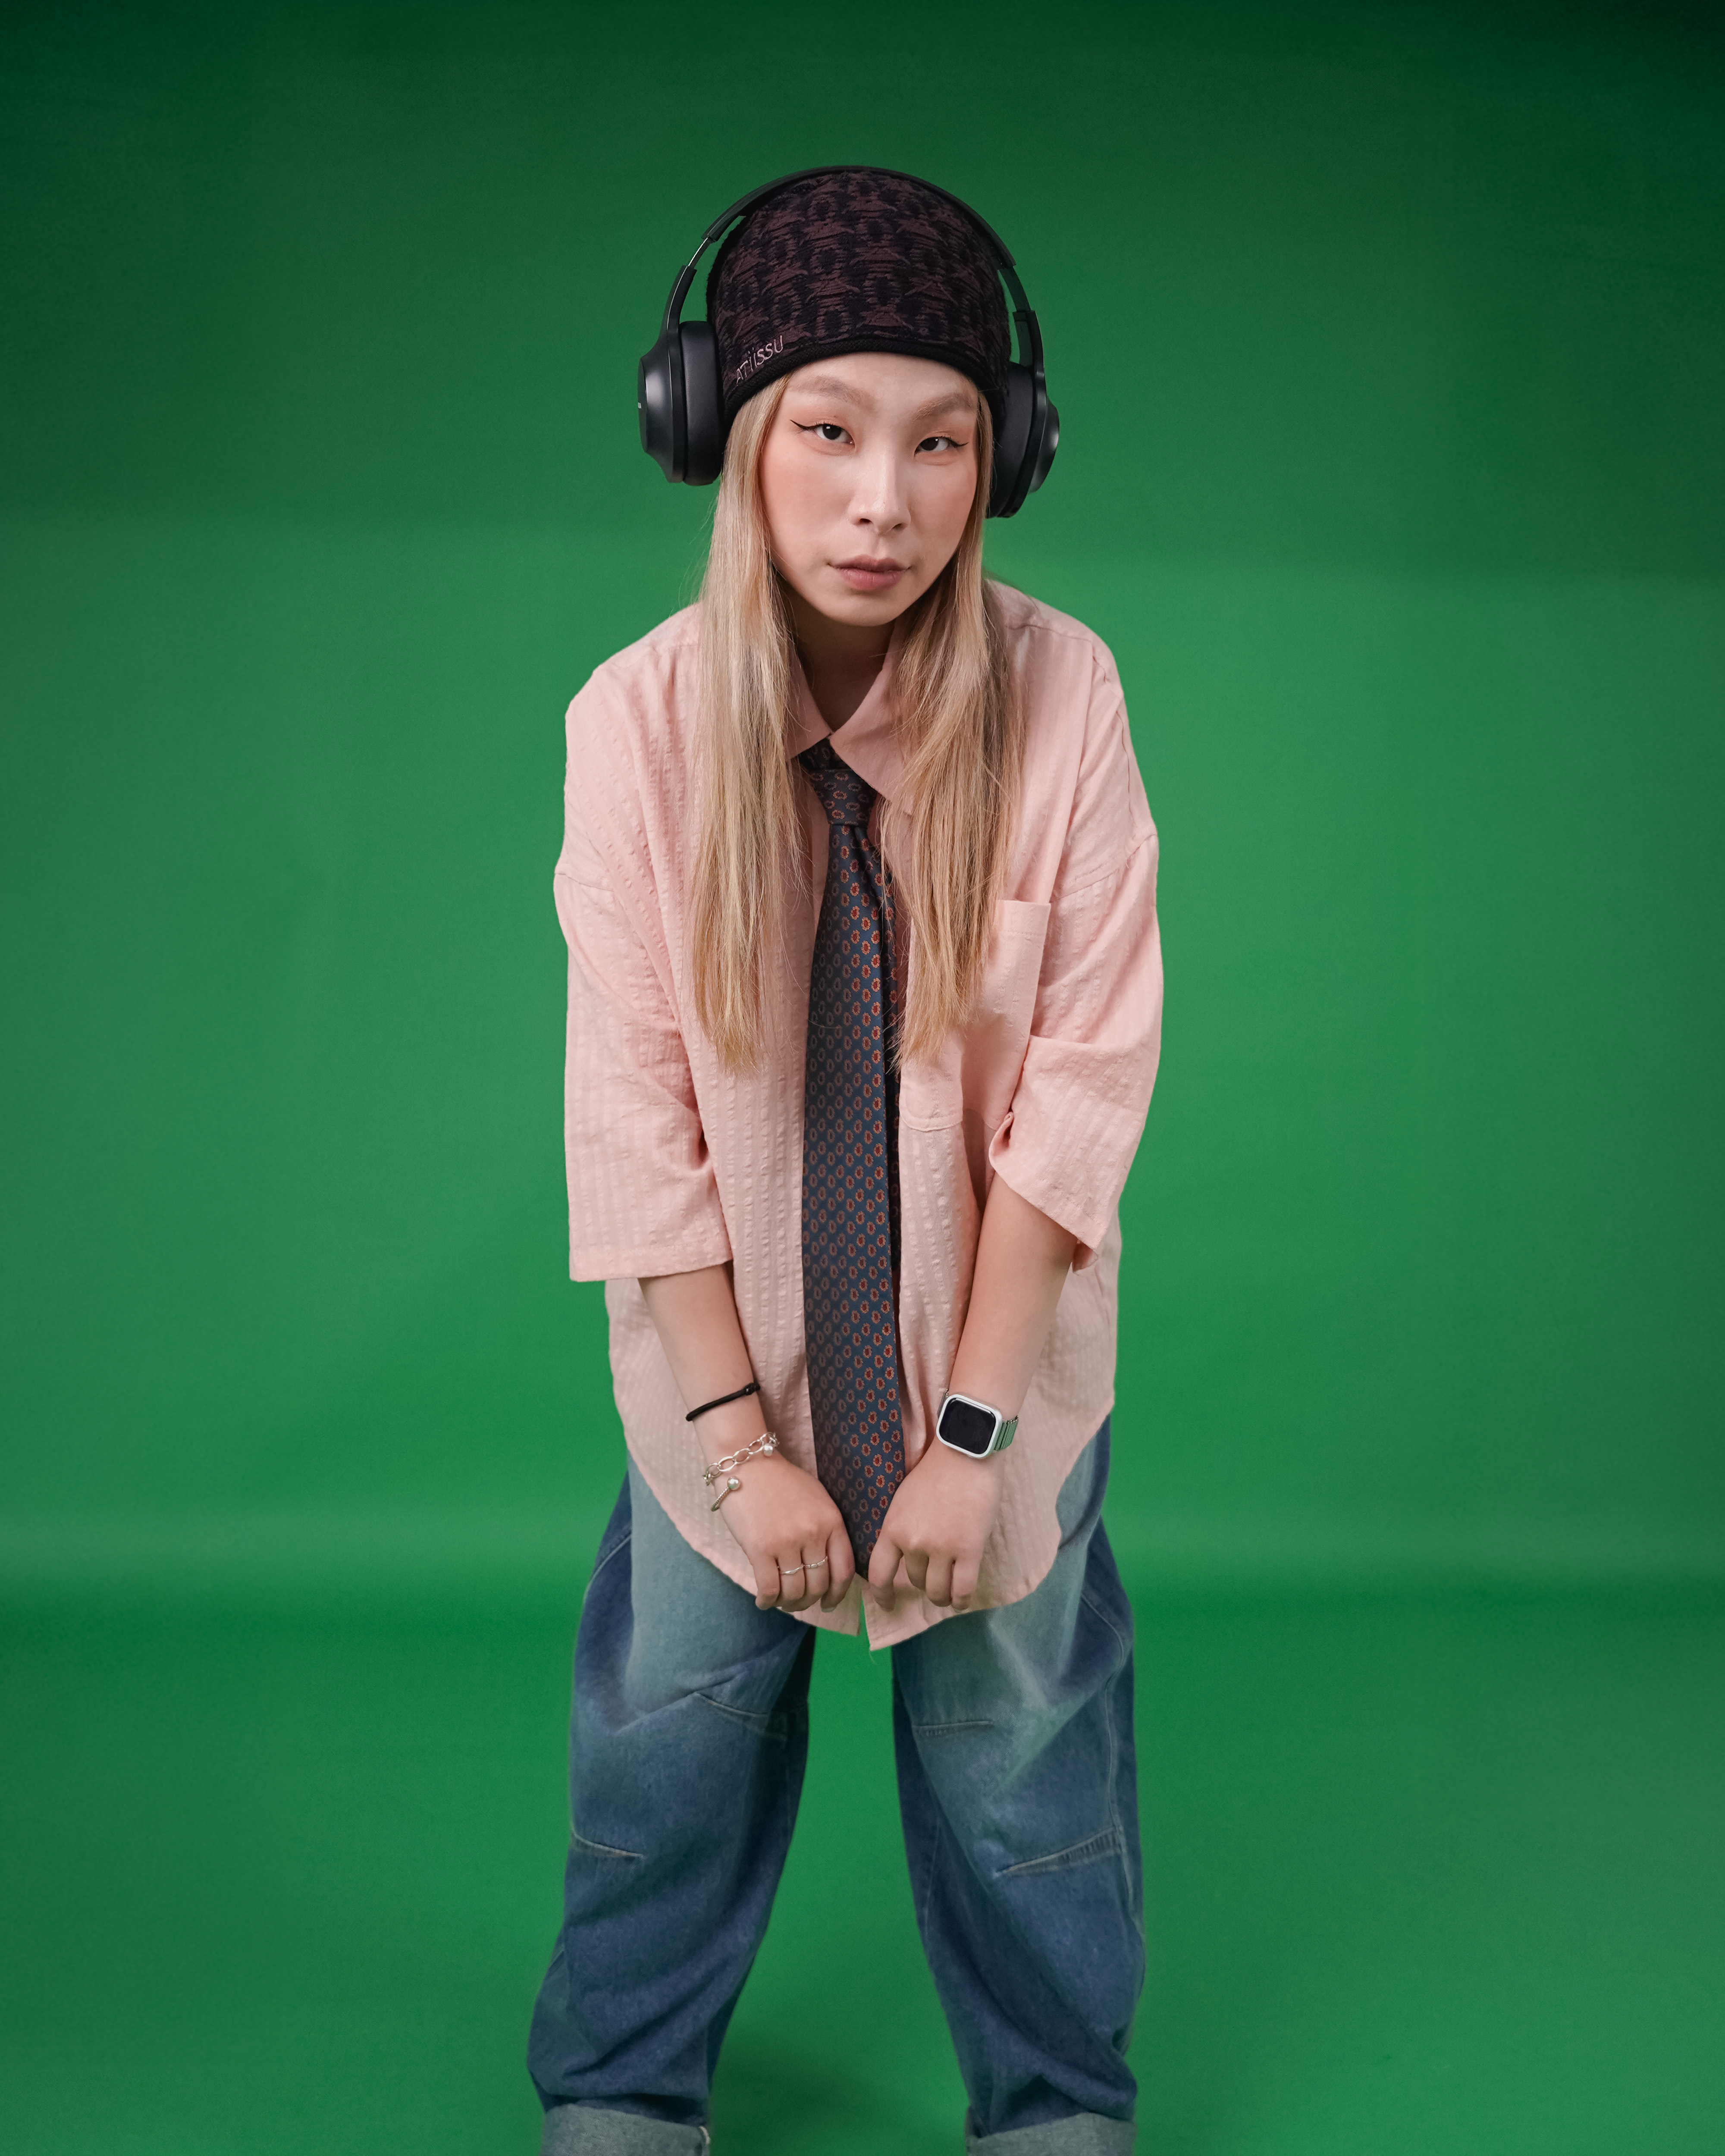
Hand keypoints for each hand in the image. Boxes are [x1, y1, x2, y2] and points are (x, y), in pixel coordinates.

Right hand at [716, 1449, 855, 1613]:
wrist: (746, 1462)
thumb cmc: (781, 1482)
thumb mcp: (817, 1499)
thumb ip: (827, 1529)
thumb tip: (828, 1568)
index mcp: (832, 1521)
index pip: (844, 1570)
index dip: (837, 1594)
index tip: (828, 1603)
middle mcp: (813, 1533)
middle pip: (818, 1586)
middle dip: (809, 1602)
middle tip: (798, 1603)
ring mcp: (787, 1542)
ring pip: (794, 1591)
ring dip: (788, 1604)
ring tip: (780, 1602)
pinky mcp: (760, 1548)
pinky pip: (769, 1588)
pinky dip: (767, 1601)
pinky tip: (763, 1601)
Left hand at [868, 1440, 1003, 1612]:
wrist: (966, 1451)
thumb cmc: (936, 1470)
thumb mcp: (903, 1500)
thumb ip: (900, 1528)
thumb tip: (903, 1556)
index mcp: (892, 1528)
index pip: (879, 1574)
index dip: (882, 1595)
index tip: (887, 1604)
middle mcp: (913, 1543)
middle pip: (914, 1581)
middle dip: (922, 1583)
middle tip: (934, 1577)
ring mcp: (942, 1548)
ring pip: (937, 1590)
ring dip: (941, 1595)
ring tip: (947, 1593)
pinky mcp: (969, 1550)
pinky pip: (962, 1589)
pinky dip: (960, 1600)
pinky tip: (960, 1600)